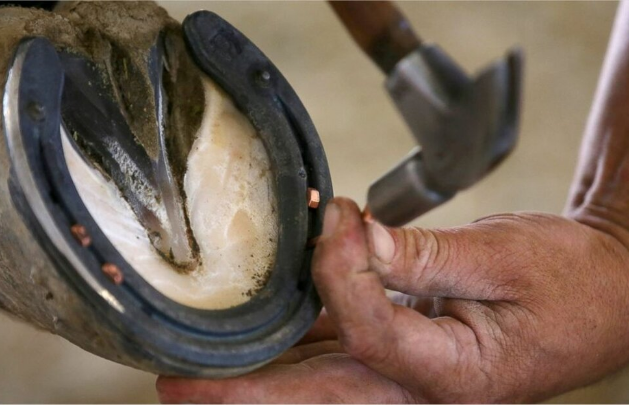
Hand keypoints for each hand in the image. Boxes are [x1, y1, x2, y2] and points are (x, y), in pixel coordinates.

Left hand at [157, 197, 628, 402]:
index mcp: (456, 376)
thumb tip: (354, 238)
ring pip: (319, 379)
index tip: (337, 223)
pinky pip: (339, 351)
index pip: (370, 331)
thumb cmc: (566, 279)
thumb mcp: (504, 257)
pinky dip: (298, 339)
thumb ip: (423, 254)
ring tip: (192, 374)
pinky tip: (259, 329)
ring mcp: (407, 378)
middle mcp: (421, 389)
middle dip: (246, 395)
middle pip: (319, 396)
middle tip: (177, 389)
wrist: (600, 292)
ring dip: (258, 375)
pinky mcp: (401, 354)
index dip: (340, 275)